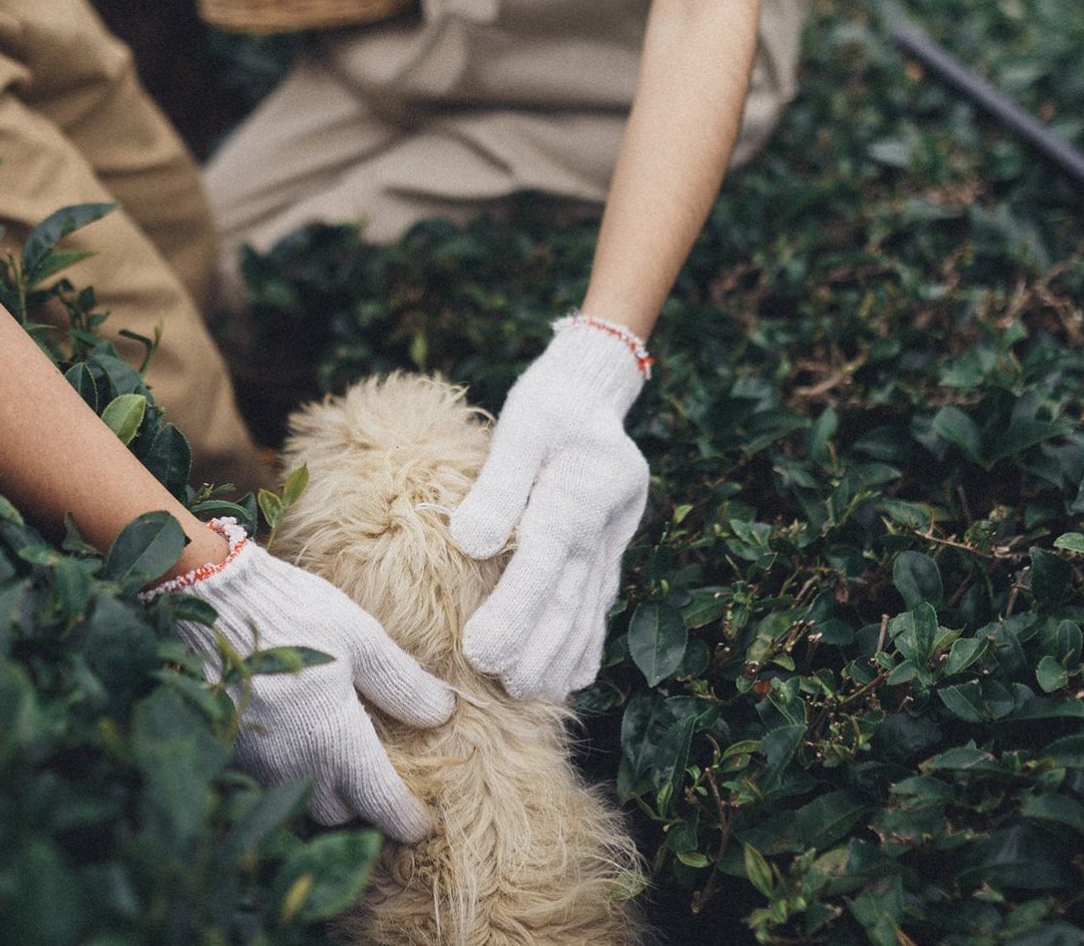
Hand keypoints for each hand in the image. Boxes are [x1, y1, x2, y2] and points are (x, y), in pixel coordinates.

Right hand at [163, 522, 454, 841]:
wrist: (210, 598)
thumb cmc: (294, 612)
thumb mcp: (361, 637)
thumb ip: (401, 682)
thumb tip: (441, 714)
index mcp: (335, 740)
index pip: (380, 803)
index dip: (405, 819)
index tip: (419, 823)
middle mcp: (294, 765)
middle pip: (337, 815)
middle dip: (360, 807)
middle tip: (377, 785)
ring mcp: (256, 763)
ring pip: (298, 803)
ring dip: (320, 794)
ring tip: (336, 767)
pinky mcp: (229, 749)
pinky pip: (266, 782)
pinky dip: (287, 775)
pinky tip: (294, 744)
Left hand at [448, 319, 649, 699]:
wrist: (594, 390)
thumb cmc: (548, 404)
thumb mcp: (522, 424)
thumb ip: (498, 483)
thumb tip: (469, 543)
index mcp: (582, 487)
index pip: (544, 558)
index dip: (515, 609)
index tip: (482, 652)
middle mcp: (605, 520)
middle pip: (569, 592)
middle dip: (538, 645)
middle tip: (505, 687)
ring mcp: (615, 537)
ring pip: (589, 604)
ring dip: (563, 653)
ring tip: (534, 693)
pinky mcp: (612, 546)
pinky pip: (601, 600)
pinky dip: (588, 640)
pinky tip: (573, 676)